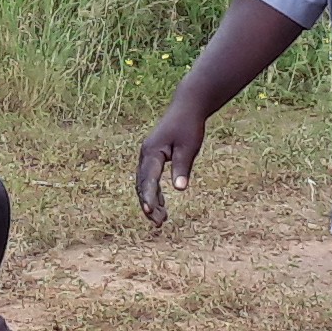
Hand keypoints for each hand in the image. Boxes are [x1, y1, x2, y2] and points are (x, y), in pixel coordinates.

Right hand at [135, 102, 208, 227]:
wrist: (187, 107)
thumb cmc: (189, 126)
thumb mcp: (188, 148)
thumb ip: (182, 168)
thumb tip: (179, 189)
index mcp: (152, 152)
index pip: (148, 179)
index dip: (149, 197)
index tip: (150, 212)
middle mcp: (146, 154)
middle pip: (142, 184)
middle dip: (149, 204)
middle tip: (159, 223)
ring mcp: (148, 156)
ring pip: (144, 183)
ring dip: (151, 201)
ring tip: (161, 220)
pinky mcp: (153, 157)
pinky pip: (149, 179)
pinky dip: (154, 192)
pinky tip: (161, 205)